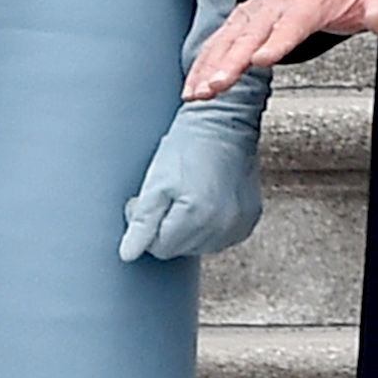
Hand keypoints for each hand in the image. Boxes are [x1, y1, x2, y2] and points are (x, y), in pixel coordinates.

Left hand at [122, 83, 266, 260]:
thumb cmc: (188, 146)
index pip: (159, 248)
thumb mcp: (155, 181)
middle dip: (168, 228)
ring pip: (200, 246)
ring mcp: (238, 224)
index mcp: (194, 218)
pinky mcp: (249, 219)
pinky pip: (221, 237)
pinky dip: (210, 226)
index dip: (147, 226)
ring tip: (189, 195)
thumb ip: (142, 221)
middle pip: (180, 249)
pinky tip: (207, 202)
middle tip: (167, 195)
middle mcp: (221, 227)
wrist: (224, 123)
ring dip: (189, 228)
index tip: (146, 200)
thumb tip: (128, 254)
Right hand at [187, 0, 377, 97]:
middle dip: (232, 60)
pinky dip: (202, 66)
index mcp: (307, 1)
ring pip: (228, 39)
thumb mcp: (371, 1)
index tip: (262, 60)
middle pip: (252, 33)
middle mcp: (274, 4)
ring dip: (210, 66)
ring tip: (199, 92)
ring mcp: (253, 13)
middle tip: (219, 84)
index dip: (277, 41)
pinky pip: (217, 44)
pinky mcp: (239, 23)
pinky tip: (193, 88)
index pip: (292, 23)